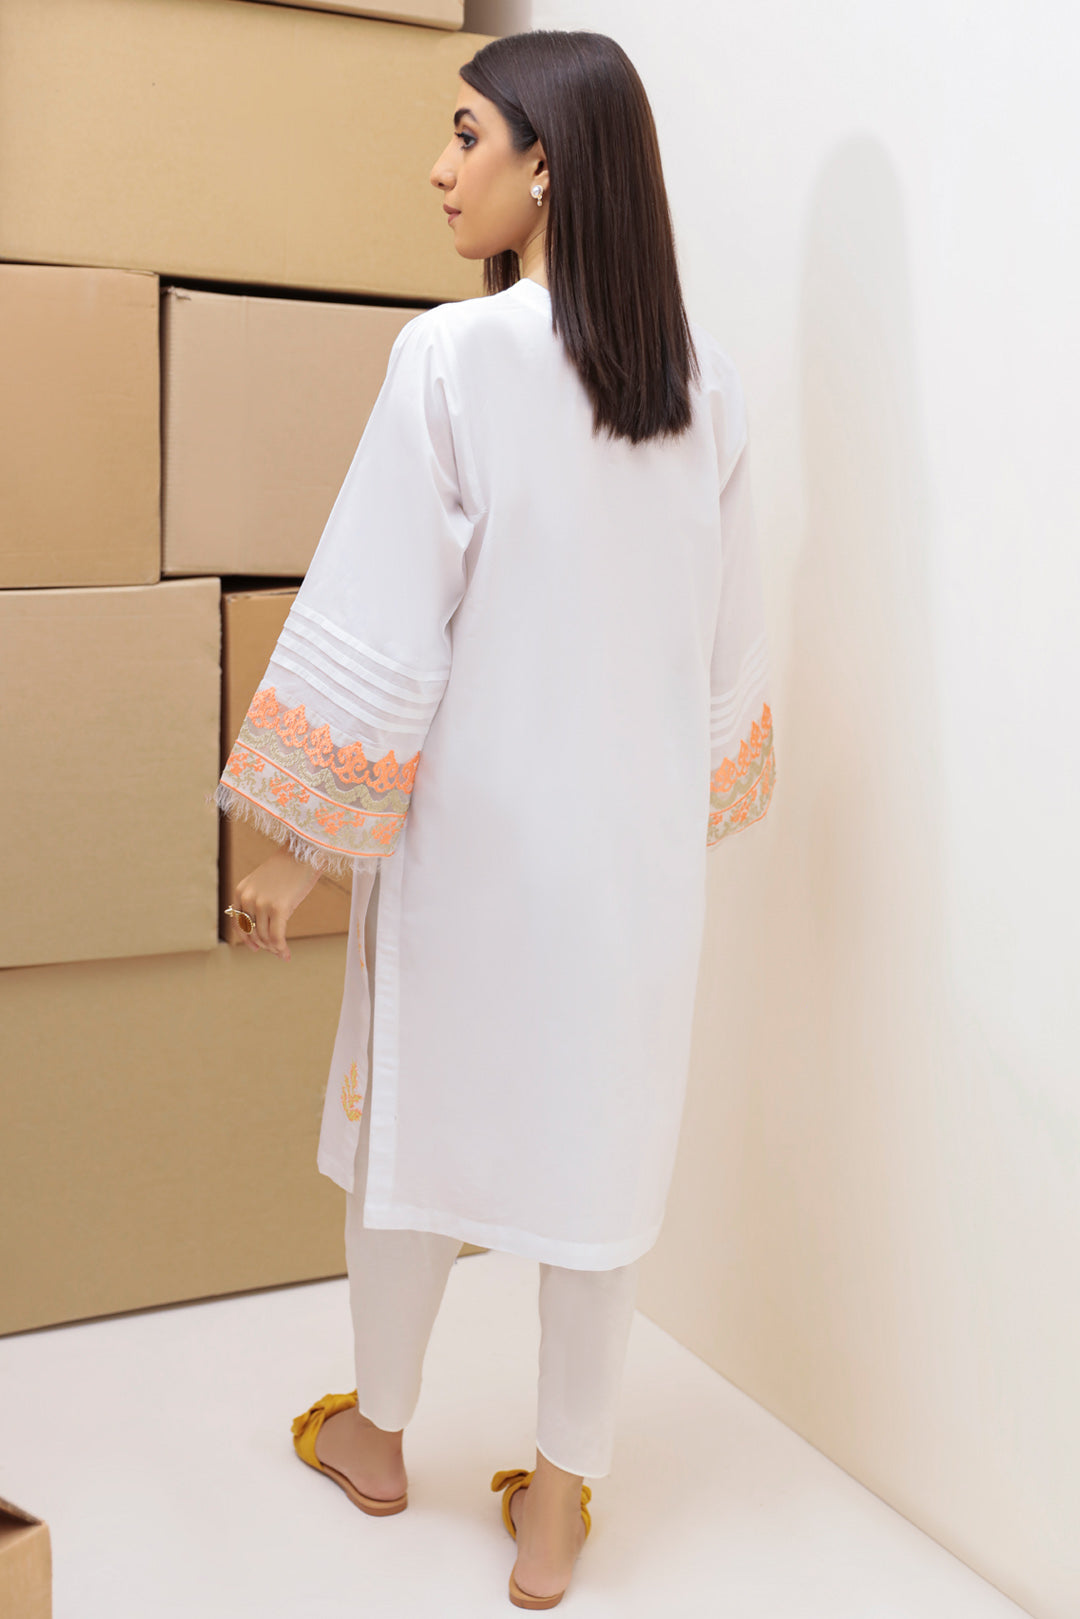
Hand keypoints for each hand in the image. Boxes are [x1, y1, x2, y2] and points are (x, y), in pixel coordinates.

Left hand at [231, 846, 321, 960]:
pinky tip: (286, 954)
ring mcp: (262, 903)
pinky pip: (277, 937)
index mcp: (241, 891)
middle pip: (253, 932)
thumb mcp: (264, 883)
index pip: (239, 923)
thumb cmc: (288, 867)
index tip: (256, 948)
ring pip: (265, 937)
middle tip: (276, 951)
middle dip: (264, 945)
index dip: (248, 939)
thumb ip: (258, 903)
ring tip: (283, 952)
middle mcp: (247, 898)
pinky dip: (281, 949)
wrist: (303, 852)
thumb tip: (262, 932)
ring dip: (274, 948)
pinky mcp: (278, 908)